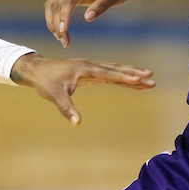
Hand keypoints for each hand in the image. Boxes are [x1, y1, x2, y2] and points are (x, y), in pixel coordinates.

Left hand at [11, 52, 153, 124]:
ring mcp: (91, 69)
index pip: (108, 73)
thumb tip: (77, 123)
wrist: (36, 71)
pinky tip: (132, 83)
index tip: (139, 79)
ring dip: (131, 75)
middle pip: (116, 70)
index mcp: (84, 69)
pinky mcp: (90, 74)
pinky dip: (122, 79)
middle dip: (134, 74)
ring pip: (115, 72)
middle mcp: (90, 66)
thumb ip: (67, 109)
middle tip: (152, 77)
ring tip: (148, 79)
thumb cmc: (45, 82)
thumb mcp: (55, 96)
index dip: (123, 77)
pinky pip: (110, 76)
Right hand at [44, 0, 134, 46]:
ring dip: (52, 22)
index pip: (68, 0)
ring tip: (61, 39)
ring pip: (52, 5)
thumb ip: (101, 6)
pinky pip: (57, 6)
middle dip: (57, 23)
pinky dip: (55, 18)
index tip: (63, 30)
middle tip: (65, 42)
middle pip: (56, 4)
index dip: (64, 15)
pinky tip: (61, 31)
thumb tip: (87, 18)